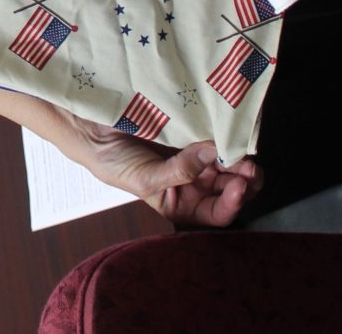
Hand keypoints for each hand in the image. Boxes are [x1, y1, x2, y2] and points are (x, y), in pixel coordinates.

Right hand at [80, 119, 263, 226]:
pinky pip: (215, 134)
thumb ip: (180, 172)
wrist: (93, 129)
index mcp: (182, 202)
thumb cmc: (113, 162)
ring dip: (239, 157)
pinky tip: (229, 130)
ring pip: (229, 161)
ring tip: (241, 147)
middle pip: (231, 186)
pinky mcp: (193, 129)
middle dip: (244, 179)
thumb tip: (214, 154)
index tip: (239, 185)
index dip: (233, 202)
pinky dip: (225, 134)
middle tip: (249, 166)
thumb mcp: (146, 178)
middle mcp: (194, 181)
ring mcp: (195, 154)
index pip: (218, 211)